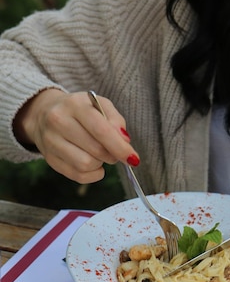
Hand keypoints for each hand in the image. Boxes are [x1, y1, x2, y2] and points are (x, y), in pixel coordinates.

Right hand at [13, 89, 139, 183]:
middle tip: (113, 151)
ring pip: (85, 165)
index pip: (101, 130)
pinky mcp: (50, 159)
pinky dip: (92, 174)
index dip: (120, 148)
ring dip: (99, 164)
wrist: (44, 114)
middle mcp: (58, 121)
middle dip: (111, 155)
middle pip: (95, 150)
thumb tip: (124, 141)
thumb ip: (116, 121)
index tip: (133, 158)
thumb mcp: (100, 105)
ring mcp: (51, 141)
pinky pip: (78, 176)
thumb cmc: (80, 111)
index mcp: (74, 105)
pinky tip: (92, 164)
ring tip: (98, 154)